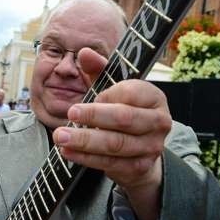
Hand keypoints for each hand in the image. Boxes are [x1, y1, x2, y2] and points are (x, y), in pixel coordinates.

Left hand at [52, 49, 170, 219]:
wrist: (141, 152)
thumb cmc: (124, 112)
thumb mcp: (113, 90)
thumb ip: (99, 71)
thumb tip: (84, 52)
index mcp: (154, 97)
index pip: (131, 92)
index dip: (106, 95)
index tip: (85, 99)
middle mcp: (159, 121)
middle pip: (124, 118)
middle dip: (93, 117)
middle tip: (69, 114)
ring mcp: (151, 146)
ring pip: (116, 144)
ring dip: (85, 141)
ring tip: (60, 136)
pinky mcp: (140, 167)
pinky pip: (111, 163)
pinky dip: (87, 158)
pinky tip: (68, 152)